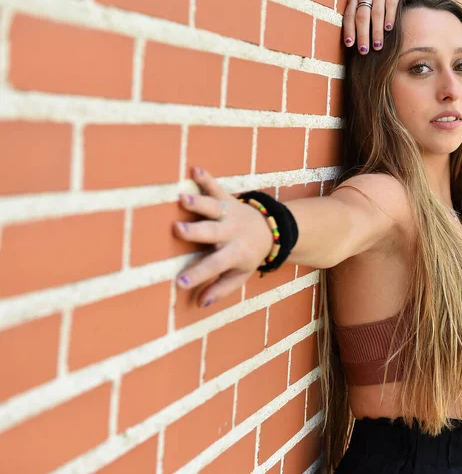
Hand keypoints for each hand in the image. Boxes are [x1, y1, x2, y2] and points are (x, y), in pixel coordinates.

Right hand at [174, 168, 273, 306]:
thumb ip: (221, 289)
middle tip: (178, 229)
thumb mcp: (240, 275)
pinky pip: (217, 188)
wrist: (272, 229)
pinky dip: (207, 179)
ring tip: (182, 199)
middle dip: (195, 231)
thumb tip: (199, 303)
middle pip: (212, 232)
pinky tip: (195, 170)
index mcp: (235, 253)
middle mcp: (231, 232)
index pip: (215, 266)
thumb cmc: (248, 255)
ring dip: (199, 203)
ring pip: (214, 208)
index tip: (180, 282)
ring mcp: (230, 213)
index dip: (199, 275)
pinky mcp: (229, 198)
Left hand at [343, 0, 414, 53]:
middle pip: (362, 16)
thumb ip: (359, 15)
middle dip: (362, 35)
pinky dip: (389, 17)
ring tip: (377, 46)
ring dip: (376, 31)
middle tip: (364, 50)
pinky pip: (391, 4)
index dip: (349, 30)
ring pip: (376, 13)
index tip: (349, 45)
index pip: (350, 15)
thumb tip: (353, 42)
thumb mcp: (365, 1)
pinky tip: (388, 29)